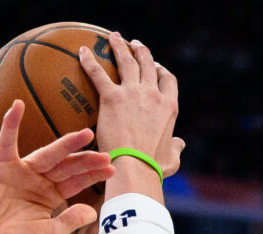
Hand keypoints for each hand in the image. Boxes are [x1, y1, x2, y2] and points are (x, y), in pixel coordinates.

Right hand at [0, 102, 111, 233]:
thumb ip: (69, 221)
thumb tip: (92, 211)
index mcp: (51, 197)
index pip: (77, 182)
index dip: (93, 175)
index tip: (112, 168)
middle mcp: (38, 181)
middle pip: (67, 166)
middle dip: (86, 160)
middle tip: (107, 152)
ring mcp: (20, 172)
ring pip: (47, 154)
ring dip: (66, 144)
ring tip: (85, 134)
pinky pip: (7, 142)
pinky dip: (10, 124)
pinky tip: (18, 106)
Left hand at [78, 35, 179, 177]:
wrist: (136, 167)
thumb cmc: (153, 168)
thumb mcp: (171, 159)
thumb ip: (176, 148)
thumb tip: (180, 143)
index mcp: (169, 107)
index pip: (168, 80)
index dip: (161, 71)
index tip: (156, 67)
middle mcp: (153, 94)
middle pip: (148, 64)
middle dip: (142, 51)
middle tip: (134, 44)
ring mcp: (132, 93)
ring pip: (126, 61)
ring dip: (120, 46)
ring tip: (114, 37)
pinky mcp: (111, 97)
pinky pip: (98, 73)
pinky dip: (89, 60)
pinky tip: (82, 51)